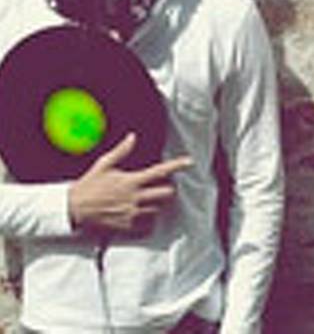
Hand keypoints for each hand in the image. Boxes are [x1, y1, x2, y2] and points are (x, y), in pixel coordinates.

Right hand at [68, 133, 192, 233]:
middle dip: (169, 189)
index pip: (160, 171)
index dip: (177, 165)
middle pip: (167, 193)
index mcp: (132, 180)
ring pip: (160, 209)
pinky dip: (150, 221)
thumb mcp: (104, 164)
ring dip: (159, 205)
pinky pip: (149, 225)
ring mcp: (133, 213)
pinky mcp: (128, 227)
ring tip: (150, 201)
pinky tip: (143, 215)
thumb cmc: (89, 185)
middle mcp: (135, 197)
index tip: (189, 162)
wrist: (73, 209)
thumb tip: (132, 137)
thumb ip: (122, 151)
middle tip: (164, 187)